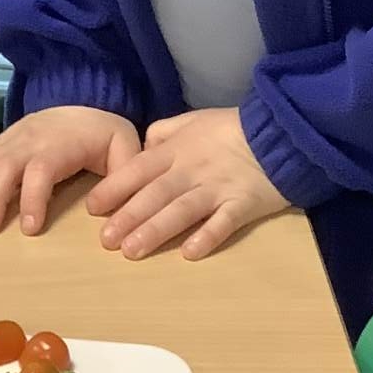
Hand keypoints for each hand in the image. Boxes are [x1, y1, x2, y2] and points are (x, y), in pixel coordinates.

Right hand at [0, 106, 139, 234]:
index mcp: (62, 143)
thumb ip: (124, 174)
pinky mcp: (1, 141)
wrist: (84, 99)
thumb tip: (105, 208)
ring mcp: (13, 138)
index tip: (29, 228)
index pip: (42, 168)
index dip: (32, 197)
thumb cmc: (104, 133)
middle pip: (6, 165)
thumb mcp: (125, 147)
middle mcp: (32, 138)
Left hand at [86, 108, 289, 260]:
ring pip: (182, 210)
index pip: (139, 169)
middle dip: (128, 217)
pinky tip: (189, 252)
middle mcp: (192, 170)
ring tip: (132, 251)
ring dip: (156, 230)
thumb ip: (164, 133)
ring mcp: (218, 188)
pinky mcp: (243, 204)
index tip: (93, 207)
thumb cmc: (232, 128)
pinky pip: (224, 222)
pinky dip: (207, 236)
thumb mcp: (193, 120)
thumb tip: (140, 149)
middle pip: (155, 194)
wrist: (280, 131)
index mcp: (177, 150)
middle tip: (105, 241)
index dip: (115, 187)